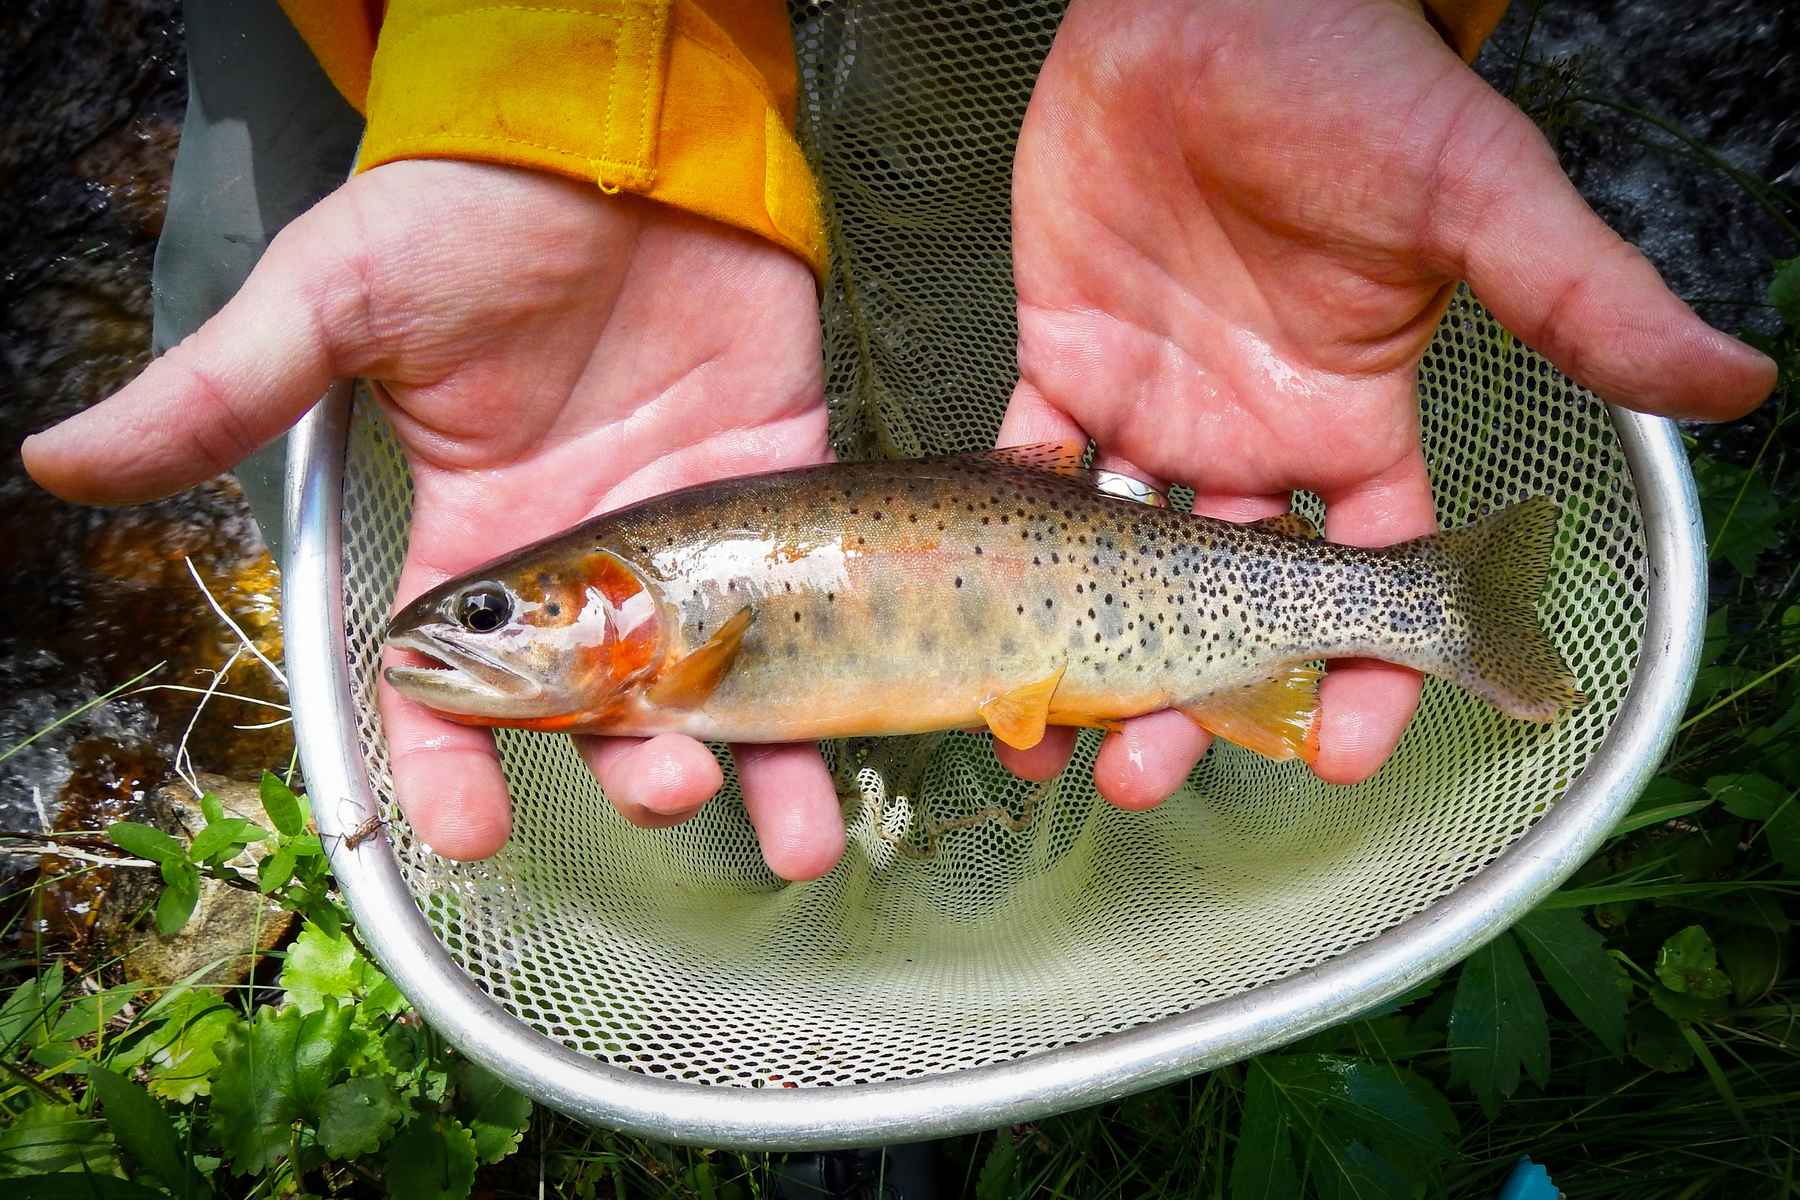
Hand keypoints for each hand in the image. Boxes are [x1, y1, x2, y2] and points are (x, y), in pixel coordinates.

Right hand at [23, 161, 847, 880]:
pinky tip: (854, 744)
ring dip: (755, 770)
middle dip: (630, 773)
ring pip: (721, 688)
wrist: (613, 136)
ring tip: (793, 835)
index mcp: (479, 542)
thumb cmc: (470, 211)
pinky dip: (835, 678)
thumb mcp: (336, 302)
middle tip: (656, 789)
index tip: (468, 833)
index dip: (453, 770)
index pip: (455, 693)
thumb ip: (226, 395)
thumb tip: (66, 461)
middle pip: (606, 715)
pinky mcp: (778, 491)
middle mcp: (588, 564)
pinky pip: (811, 601)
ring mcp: (687, 536)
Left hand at [999, 0, 1775, 804]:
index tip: (1341, 755)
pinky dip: (1004, 534)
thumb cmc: (1350, 85)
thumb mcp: (1475, 197)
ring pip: (1120, 561)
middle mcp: (1255, 439)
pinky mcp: (1065, 361)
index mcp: (1355, 423)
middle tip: (1145, 772)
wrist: (1211, 1)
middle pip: (1229, 602)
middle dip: (1195, 696)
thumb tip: (1736, 380)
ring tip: (1047, 733)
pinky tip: (982, 607)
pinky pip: (1028, 466)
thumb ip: (1577, 301)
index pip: (1372, 581)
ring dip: (1086, 646)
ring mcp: (1156, 408)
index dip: (1364, 674)